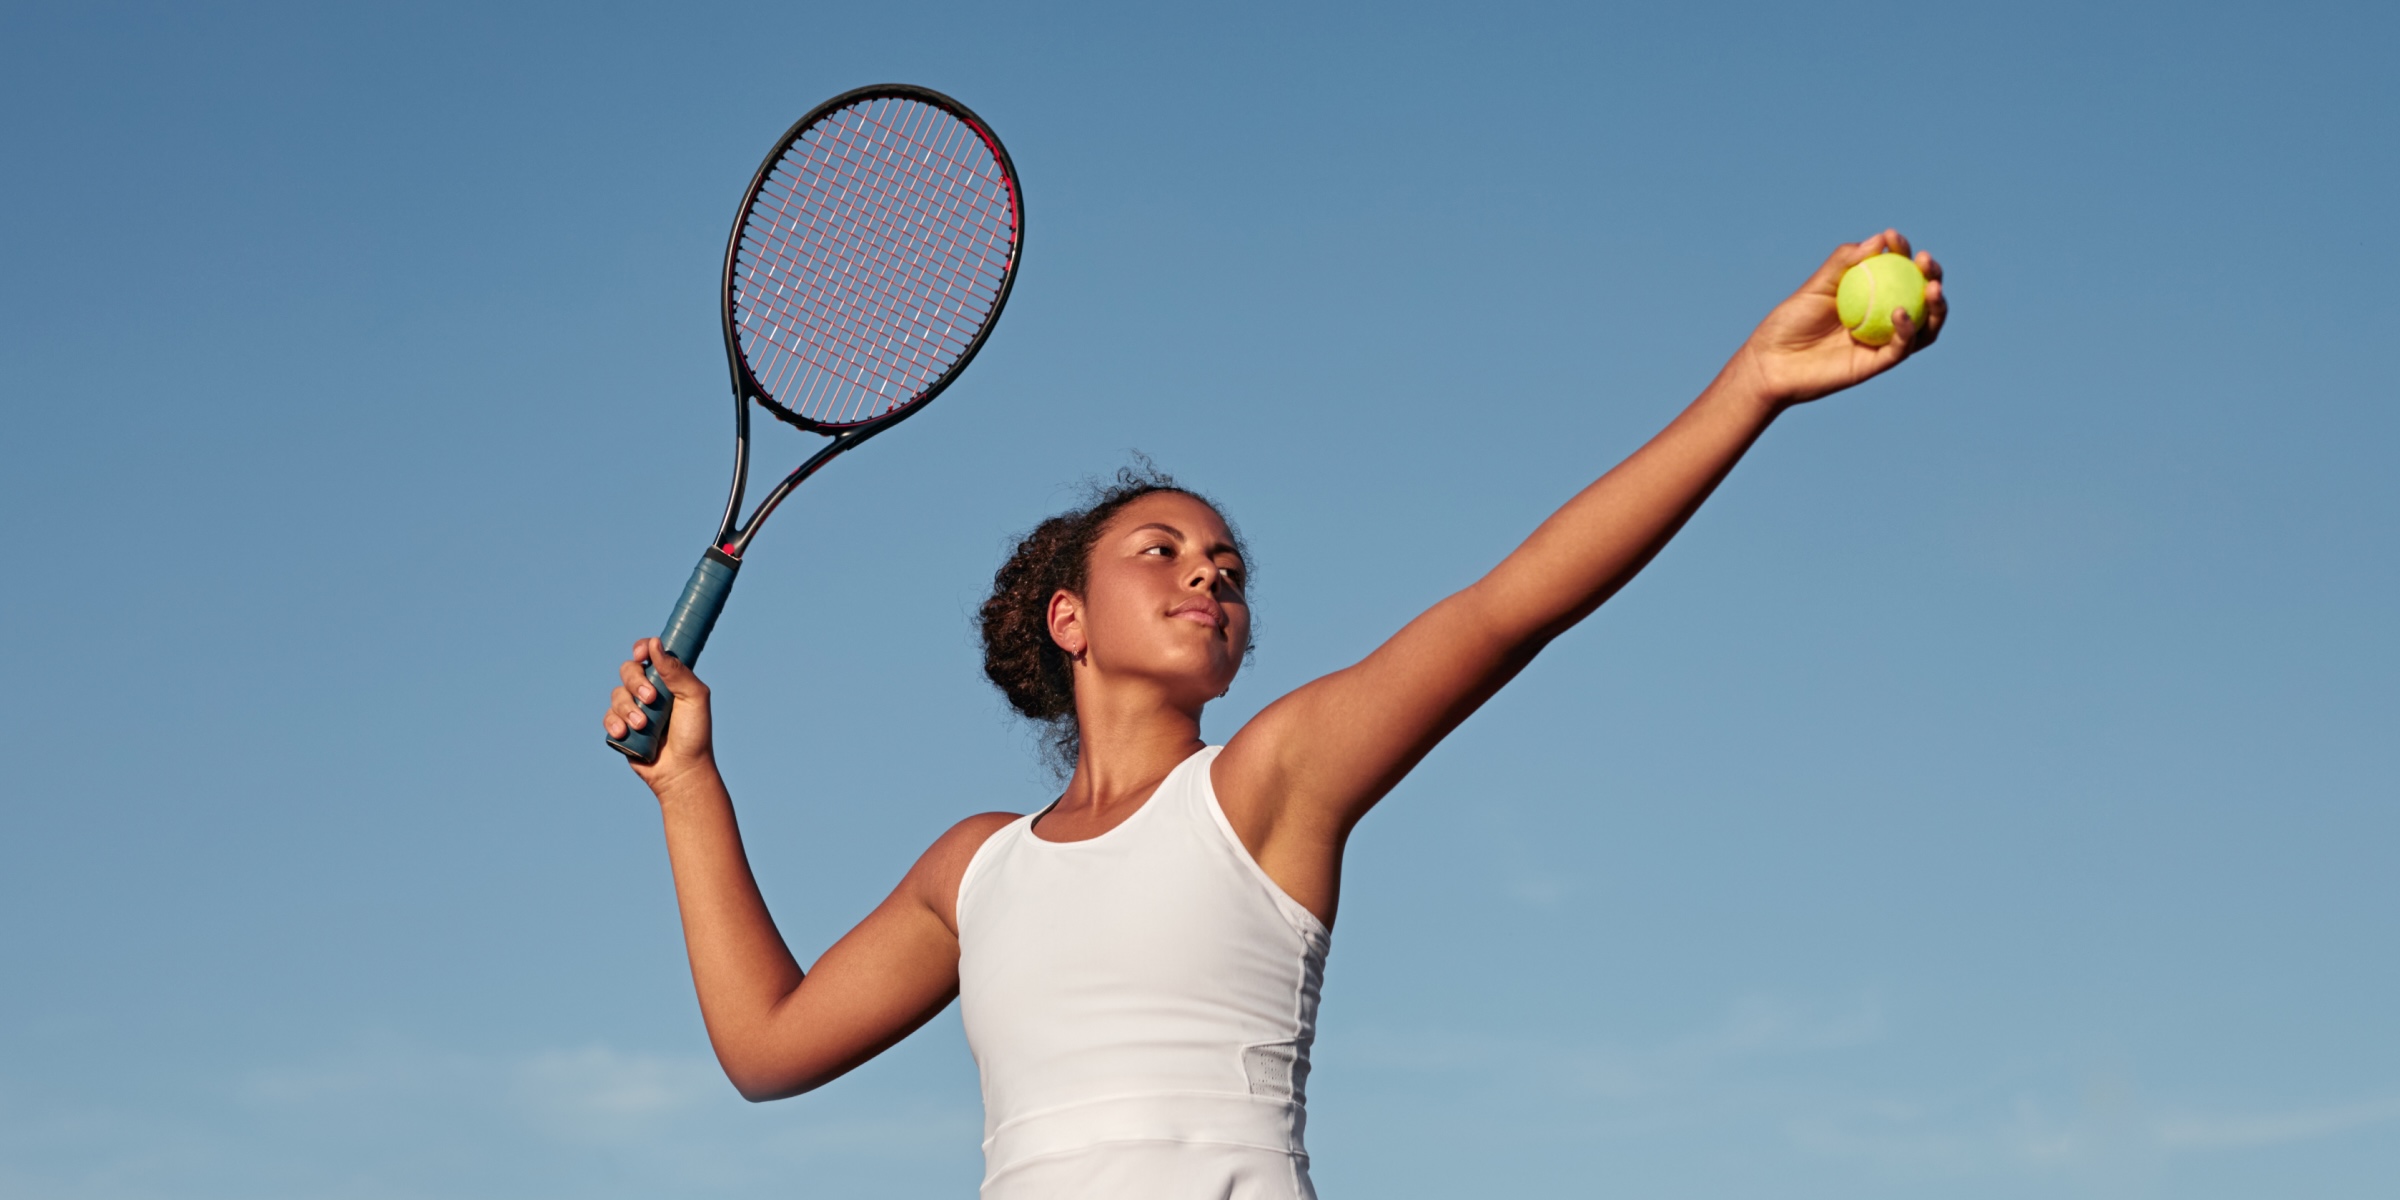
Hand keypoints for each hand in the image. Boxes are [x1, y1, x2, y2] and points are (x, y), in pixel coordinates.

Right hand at [604, 637, 717, 792]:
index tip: (642, 654)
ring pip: (617, 694)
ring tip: (642, 725)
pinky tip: (624, 733)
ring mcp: (634, 708)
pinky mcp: (622, 727)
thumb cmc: (694, 734)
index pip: (650, 653)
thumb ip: (677, 671)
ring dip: (628, 708)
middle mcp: (649, 690)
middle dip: (636, 682)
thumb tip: (656, 643)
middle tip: (651, 699)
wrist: (682, 770)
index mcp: (668, 678)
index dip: (642, 649)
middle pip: (628, 670)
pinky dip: (614, 722)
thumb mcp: (694, 698)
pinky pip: (608, 717)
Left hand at [1733, 230, 1946, 408]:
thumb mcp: (1816, 286)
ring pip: (1925, 326)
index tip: (1894, 237)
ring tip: (1932, 286)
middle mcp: (1882, 318)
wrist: (1771, 362)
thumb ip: (1844, 262)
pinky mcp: (1877, 364)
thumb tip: (1879, 239)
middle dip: (1931, 275)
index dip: (1902, 251)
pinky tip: (1900, 312)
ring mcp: (1882, 341)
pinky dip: (1907, 330)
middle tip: (1925, 260)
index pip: (1897, 270)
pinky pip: (1902, 347)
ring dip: (1936, 306)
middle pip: (1920, 297)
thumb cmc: (1790, 322)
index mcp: (1870, 295)